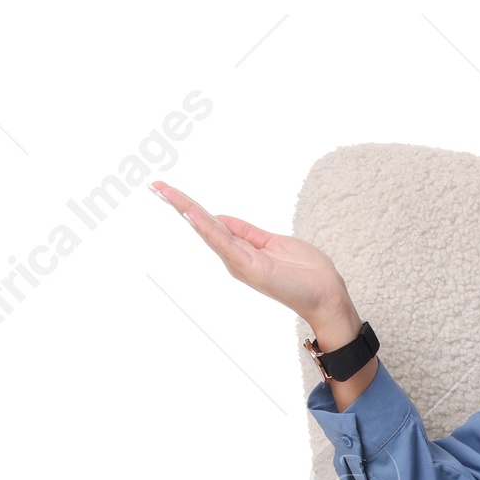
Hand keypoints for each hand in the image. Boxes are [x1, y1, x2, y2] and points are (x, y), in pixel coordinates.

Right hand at [150, 181, 354, 335]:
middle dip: (178, 204)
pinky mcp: (250, 268)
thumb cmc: (305, 272)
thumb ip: (246, 232)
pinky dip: (207, 228)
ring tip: (165, 192)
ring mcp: (240, 263)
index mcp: (240, 250)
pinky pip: (225, 243)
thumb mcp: (272, 242)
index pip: (210, 222)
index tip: (166, 189)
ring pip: (208, 231)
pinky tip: (192, 214)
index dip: (188, 205)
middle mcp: (235, 258)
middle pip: (202, 224)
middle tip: (154, 185)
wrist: (326, 294)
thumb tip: (220, 218)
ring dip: (186, 210)